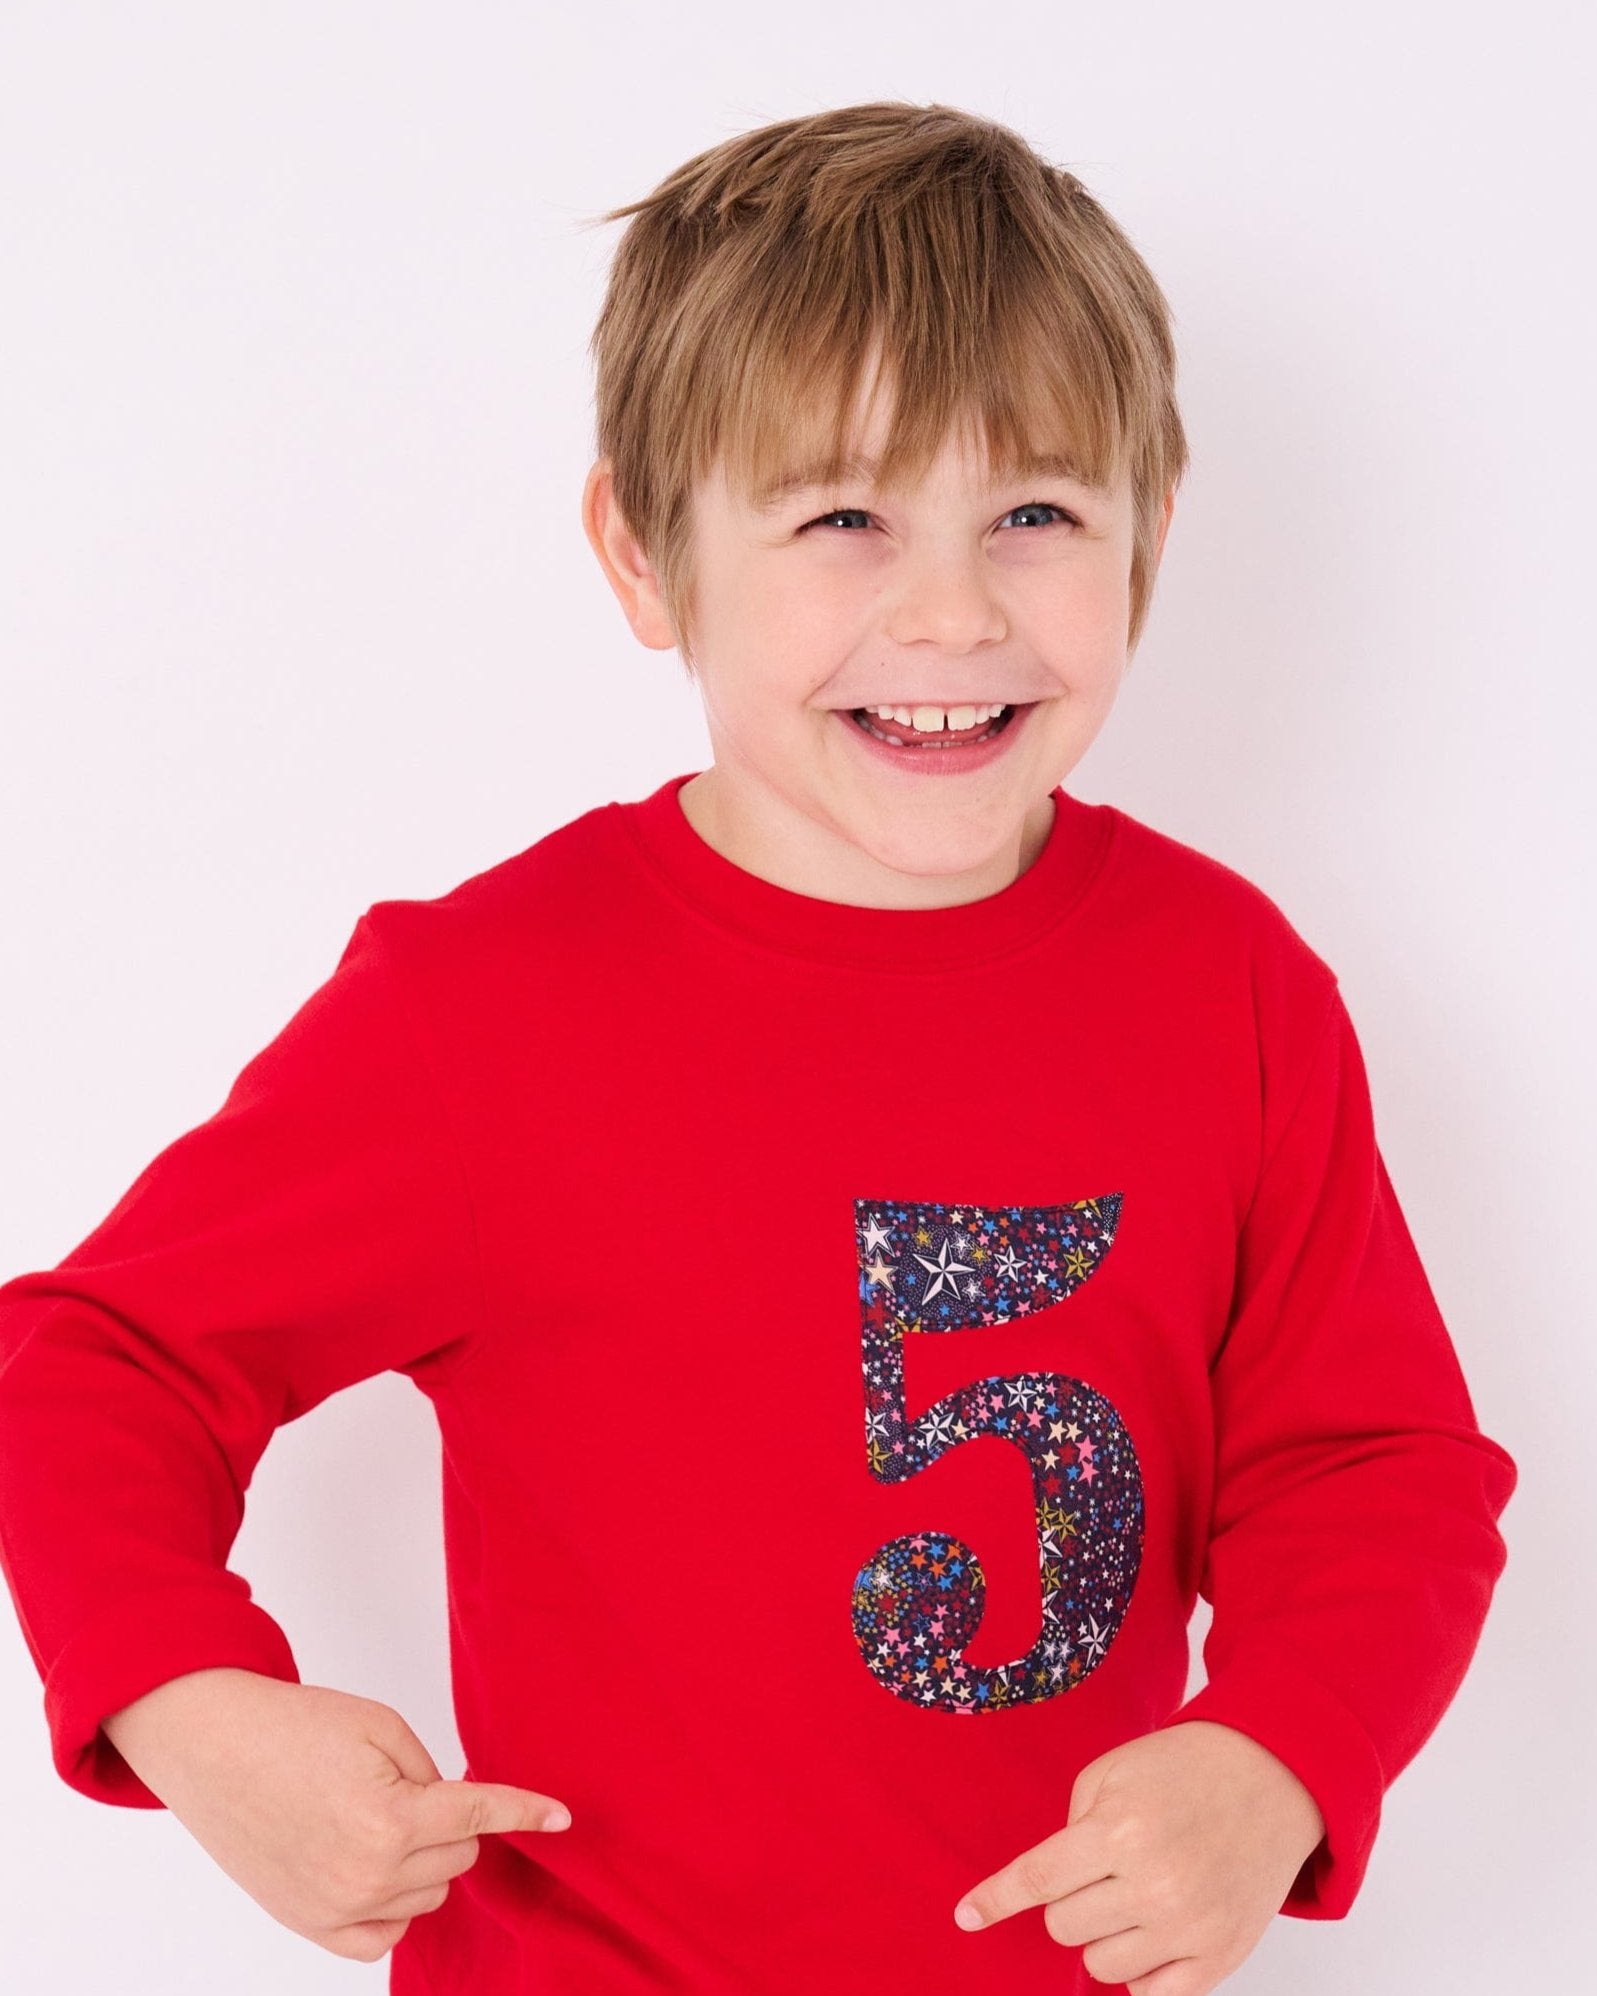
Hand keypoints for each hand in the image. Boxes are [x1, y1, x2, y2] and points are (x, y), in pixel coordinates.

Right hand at [102, 1666, 571, 1961]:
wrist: (216, 1747)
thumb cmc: (296, 1726)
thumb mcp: (382, 1727)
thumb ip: (433, 1774)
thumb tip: (460, 1814)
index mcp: (391, 1819)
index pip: (480, 1815)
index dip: (526, 1811)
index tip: (563, 1818)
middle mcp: (367, 1876)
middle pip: (459, 1855)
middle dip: (450, 1818)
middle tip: (399, 1784)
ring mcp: (336, 1909)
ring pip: (430, 1894)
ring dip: (424, 1859)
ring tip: (375, 1815)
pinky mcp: (309, 1925)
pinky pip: (384, 1935)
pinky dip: (396, 1903)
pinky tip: (378, 1866)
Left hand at [951, 1720, 1325, 1993]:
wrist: (1272, 1777)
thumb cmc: (1182, 1769)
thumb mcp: (1112, 1772)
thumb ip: (1072, 1828)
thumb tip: (1045, 1885)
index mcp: (1119, 1830)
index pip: (1039, 1878)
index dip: (996, 1899)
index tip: (965, 1916)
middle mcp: (1154, 1885)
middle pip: (1064, 1926)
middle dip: (1069, 1898)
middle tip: (1103, 1867)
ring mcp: (1189, 1927)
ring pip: (1100, 1965)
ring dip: (1103, 1934)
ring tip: (1134, 1893)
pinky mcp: (1220, 1957)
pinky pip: (1149, 1994)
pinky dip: (1141, 1969)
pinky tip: (1154, 1931)